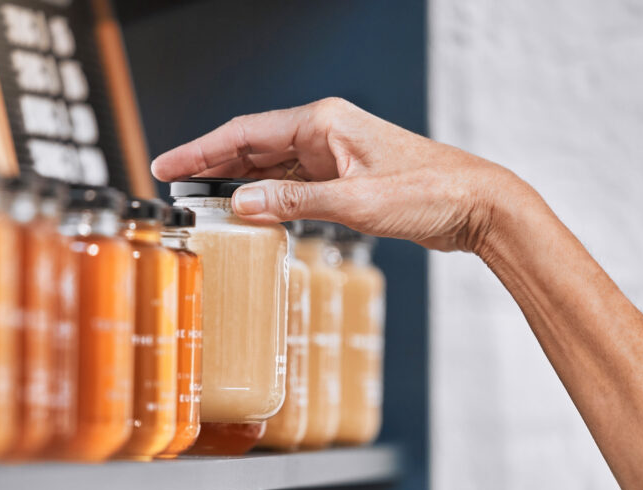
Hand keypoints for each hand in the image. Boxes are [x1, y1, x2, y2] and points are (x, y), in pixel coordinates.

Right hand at [150, 97, 536, 252]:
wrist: (474, 205)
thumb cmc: (428, 193)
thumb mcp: (354, 203)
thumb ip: (294, 203)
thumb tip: (243, 204)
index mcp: (323, 122)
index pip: (245, 133)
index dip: (201, 150)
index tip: (168, 163)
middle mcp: (326, 132)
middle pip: (253, 146)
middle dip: (212, 165)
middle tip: (174, 184)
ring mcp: (335, 155)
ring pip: (272, 166)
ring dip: (240, 183)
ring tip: (203, 201)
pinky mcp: (346, 178)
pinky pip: (295, 185)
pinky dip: (270, 197)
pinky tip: (252, 213)